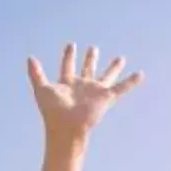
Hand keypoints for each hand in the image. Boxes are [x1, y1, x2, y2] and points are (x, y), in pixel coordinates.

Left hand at [28, 43, 142, 139]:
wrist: (66, 126)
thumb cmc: (52, 111)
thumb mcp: (41, 88)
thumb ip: (35, 73)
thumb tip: (30, 58)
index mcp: (68, 83)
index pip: (68, 65)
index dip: (68, 55)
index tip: (71, 45)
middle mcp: (83, 86)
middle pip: (88, 69)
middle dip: (90, 58)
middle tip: (93, 48)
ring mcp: (96, 92)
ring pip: (107, 76)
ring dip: (113, 67)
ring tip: (121, 58)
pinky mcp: (106, 97)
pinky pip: (122, 88)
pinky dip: (132, 82)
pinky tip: (140, 74)